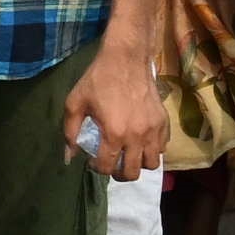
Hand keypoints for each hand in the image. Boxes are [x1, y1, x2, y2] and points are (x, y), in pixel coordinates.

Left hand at [77, 50, 169, 179]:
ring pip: (152, 164)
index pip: (108, 166)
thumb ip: (70, 131)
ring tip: (127, 155)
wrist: (126, 60)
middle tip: (111, 166)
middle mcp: (137, 136)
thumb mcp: (75, 103)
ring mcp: (154, 131)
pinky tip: (140, 141)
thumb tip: (69, 156)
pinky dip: (152, 150)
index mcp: (114, 133)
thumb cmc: (97, 80)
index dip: (97, 168)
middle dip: (119, 174)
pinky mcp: (165, 123)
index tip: (93, 162)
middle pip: (133, 172)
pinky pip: (162, 148)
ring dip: (138, 164)